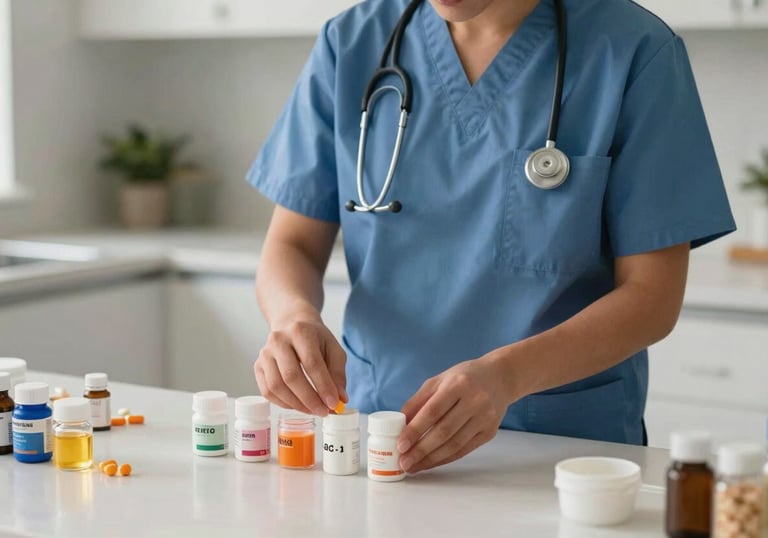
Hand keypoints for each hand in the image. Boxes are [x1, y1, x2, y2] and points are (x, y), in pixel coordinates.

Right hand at [254, 314, 346, 416]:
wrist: (291, 324)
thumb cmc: (315, 339)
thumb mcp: (333, 350)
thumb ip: (338, 374)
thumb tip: (340, 400)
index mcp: (300, 332)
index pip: (311, 363)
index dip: (323, 386)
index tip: (333, 404)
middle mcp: (278, 340)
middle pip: (291, 376)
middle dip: (309, 399)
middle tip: (324, 412)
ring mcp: (264, 353)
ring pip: (276, 386)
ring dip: (296, 404)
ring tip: (313, 410)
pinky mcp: (257, 366)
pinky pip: (267, 391)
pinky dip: (283, 403)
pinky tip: (298, 405)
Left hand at [397, 356, 510, 472]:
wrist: (500, 378)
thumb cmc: (464, 377)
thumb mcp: (438, 380)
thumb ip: (418, 401)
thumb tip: (400, 425)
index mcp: (458, 384)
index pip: (433, 411)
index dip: (415, 430)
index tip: (400, 445)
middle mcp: (475, 401)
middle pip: (444, 431)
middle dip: (421, 450)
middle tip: (404, 463)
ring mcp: (485, 418)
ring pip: (454, 445)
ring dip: (431, 459)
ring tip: (414, 467)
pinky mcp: (490, 432)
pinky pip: (464, 450)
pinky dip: (445, 458)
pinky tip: (431, 462)